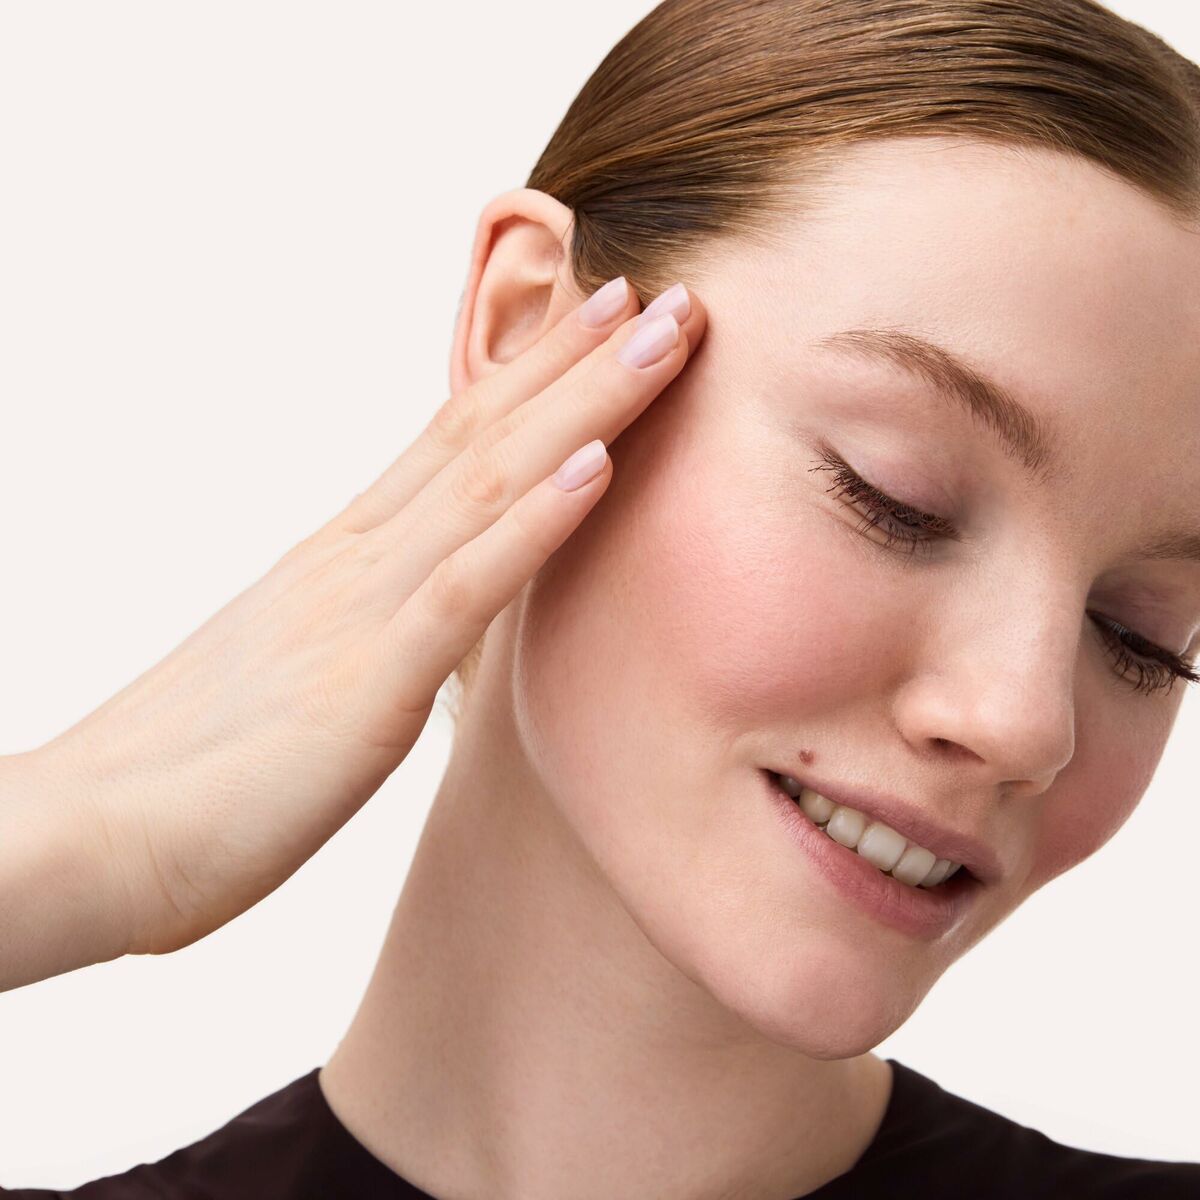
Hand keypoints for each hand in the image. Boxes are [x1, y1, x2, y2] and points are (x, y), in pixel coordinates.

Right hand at [5, 277, 706, 982]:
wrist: (91, 842)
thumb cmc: (194, 774)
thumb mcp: (301, 675)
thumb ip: (365, 630)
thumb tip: (423, 617)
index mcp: (341, 559)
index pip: (453, 439)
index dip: (536, 375)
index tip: (605, 319)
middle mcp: (355, 561)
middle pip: (483, 434)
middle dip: (582, 360)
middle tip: (668, 294)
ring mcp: (359, 613)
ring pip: (489, 483)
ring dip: (586, 405)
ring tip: (663, 336)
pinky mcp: (364, 688)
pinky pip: (462, 589)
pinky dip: (534, 522)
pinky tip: (598, 465)